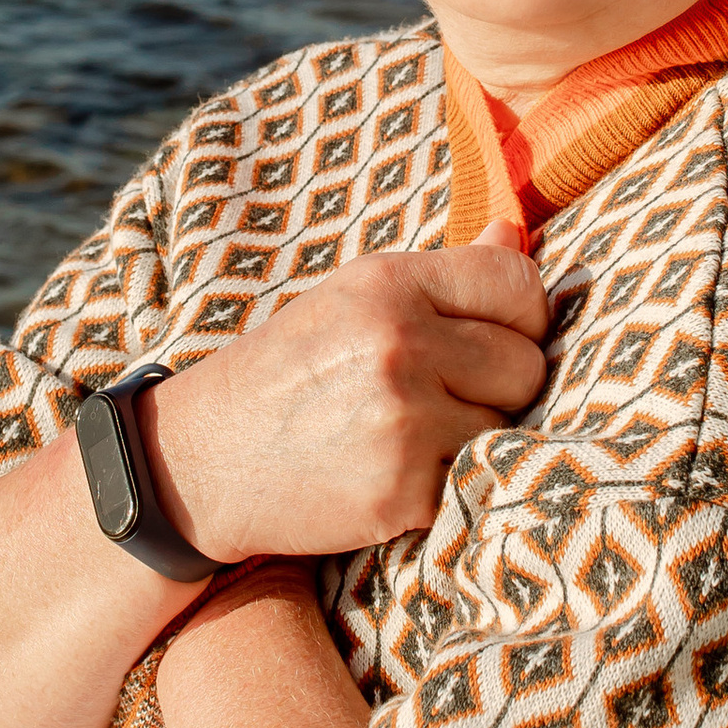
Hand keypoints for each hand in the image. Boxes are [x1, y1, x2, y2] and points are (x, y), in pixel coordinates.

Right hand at [143, 219, 549, 564]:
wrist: (200, 463)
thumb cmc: (285, 373)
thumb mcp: (350, 299)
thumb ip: (443, 276)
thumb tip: (518, 235)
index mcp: (388, 285)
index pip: (519, 287)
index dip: (521, 318)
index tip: (493, 338)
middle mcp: (400, 346)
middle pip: (527, 365)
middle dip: (499, 385)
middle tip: (443, 395)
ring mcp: (404, 423)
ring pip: (507, 428)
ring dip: (476, 438)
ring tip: (415, 435)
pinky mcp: (403, 492)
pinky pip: (474, 482)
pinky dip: (449, 485)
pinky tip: (400, 474)